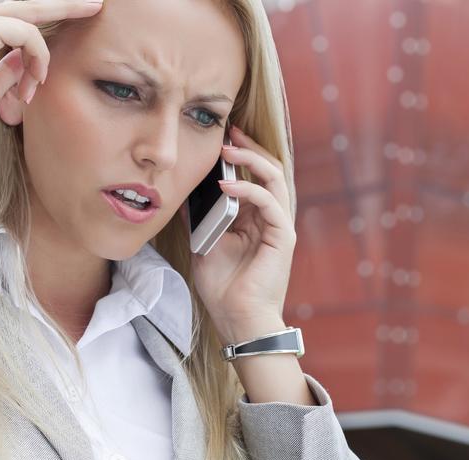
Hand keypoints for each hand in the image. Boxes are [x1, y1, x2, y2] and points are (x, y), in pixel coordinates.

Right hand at [0, 0, 103, 128]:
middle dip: (66, 6)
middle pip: (30, 6)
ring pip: (31, 27)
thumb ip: (13, 66)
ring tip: (34, 89)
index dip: (52, 11)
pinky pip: (27, 36)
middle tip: (96, 5)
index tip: (82, 10)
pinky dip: (38, 59)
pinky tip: (33, 84)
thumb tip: (29, 57)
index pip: (20, 14)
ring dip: (42, 60)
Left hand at [190, 124, 296, 345]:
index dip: (241, 155)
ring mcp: (279, 225)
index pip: (255, 176)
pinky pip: (269, 201)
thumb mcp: (204, 244)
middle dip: (249, 147)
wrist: (237, 319)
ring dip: (251, 160)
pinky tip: (225, 184)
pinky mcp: (283, 236)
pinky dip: (248, 188)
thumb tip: (185, 195)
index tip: (221, 138)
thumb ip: (201, 219)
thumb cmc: (223, 287)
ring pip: (275, 178)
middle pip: (269, 169)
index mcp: (255, 219)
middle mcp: (271, 217)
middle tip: (229, 131)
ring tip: (228, 148)